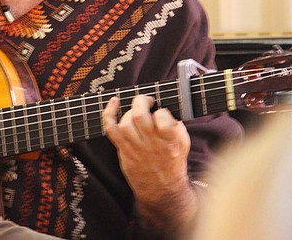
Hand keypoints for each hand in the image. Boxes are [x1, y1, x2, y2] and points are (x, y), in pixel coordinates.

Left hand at [103, 94, 195, 232]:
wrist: (162, 188)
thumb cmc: (172, 160)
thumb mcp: (183, 141)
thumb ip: (175, 123)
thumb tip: (162, 105)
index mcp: (170, 140)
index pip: (163, 118)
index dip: (161, 111)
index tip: (163, 113)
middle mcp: (152, 144)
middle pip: (139, 116)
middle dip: (141, 102)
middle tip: (147, 102)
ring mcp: (135, 148)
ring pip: (125, 122)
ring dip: (130, 112)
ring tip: (138, 112)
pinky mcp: (123, 150)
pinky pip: (111, 129)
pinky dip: (109, 114)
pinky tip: (113, 102)